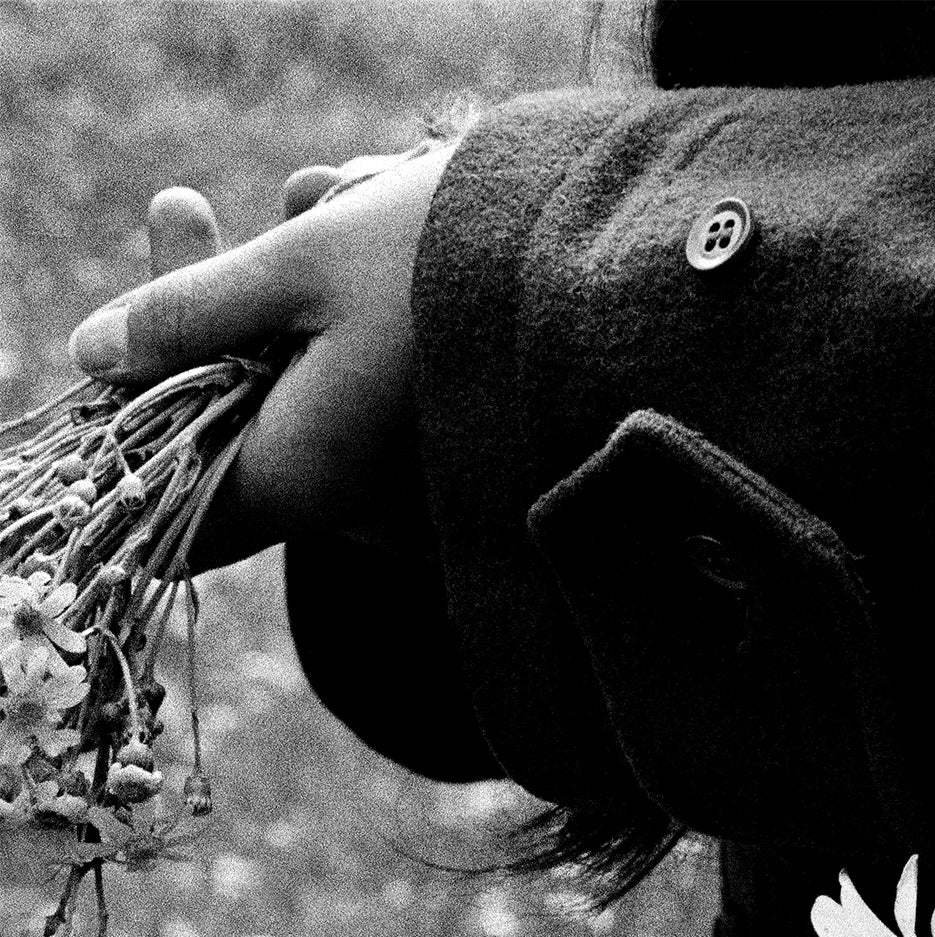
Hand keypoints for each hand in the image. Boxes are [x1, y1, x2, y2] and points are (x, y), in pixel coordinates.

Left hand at [69, 142, 457, 570]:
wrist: (613, 278)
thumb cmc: (449, 265)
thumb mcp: (299, 265)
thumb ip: (185, 313)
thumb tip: (93, 356)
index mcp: (304, 477)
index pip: (175, 510)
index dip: (133, 433)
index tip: (140, 348)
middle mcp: (357, 506)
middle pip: (233, 426)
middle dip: (214, 313)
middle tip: (201, 206)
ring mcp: (406, 490)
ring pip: (301, 394)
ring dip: (292, 297)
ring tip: (341, 201)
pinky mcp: (444, 459)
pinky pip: (363, 397)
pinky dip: (352, 320)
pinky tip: (385, 235)